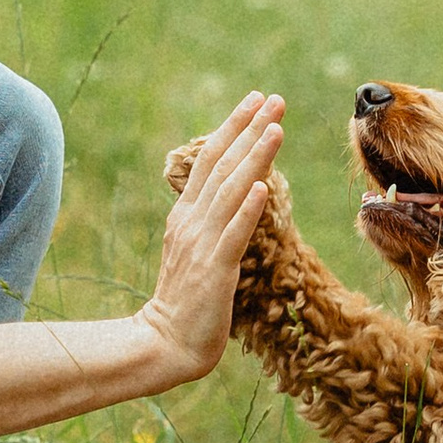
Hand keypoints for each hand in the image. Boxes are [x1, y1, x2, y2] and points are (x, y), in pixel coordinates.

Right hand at [138, 95, 283, 386]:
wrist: (165, 343)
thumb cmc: (187, 303)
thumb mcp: (196, 252)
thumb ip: (212, 223)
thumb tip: (238, 195)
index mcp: (186, 216)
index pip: (209, 160)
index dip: (233, 128)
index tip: (256, 101)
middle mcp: (192, 222)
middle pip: (221, 165)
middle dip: (248, 129)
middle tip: (273, 98)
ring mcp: (202, 244)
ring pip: (231, 191)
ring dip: (255, 157)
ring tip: (276, 128)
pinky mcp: (215, 270)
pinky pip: (233, 234)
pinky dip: (247, 209)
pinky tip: (262, 186)